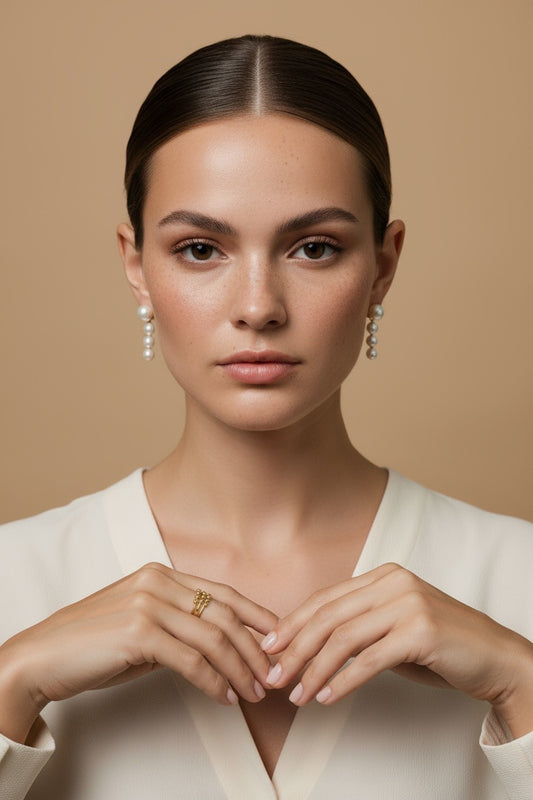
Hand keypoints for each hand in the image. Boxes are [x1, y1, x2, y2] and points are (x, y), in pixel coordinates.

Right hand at [0, 562, 276, 742]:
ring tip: (255, 692)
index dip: (256, 615)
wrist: (42, 657)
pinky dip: (214, 682)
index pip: (222, 593)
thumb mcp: (141, 626)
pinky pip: (192, 660)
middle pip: (224, 615)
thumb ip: (177, 627)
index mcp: (161, 574)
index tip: (279, 638)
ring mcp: (149, 603)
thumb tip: (219, 648)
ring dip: (240, 669)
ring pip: (213, 638)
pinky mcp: (139, 632)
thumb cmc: (92, 644)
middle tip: (274, 674)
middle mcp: (158, 581)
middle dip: (255, 647)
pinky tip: (225, 697)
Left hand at [261, 563, 532, 734]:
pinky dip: (344, 680)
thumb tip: (311, 646)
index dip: (294, 622)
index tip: (270, 646)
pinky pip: (370, 659)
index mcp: (383, 576)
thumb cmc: (442, 647)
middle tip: (274, 675)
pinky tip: (327, 696)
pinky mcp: (420, 631)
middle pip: (329, 616)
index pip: (326, 599)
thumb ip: (360, 629)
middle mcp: (393, 582)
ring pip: (344, 638)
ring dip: (315, 669)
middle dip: (296, 648)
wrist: (496, 658)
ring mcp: (407, 603)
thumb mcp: (395, 629)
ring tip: (297, 694)